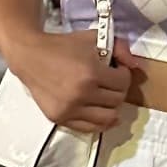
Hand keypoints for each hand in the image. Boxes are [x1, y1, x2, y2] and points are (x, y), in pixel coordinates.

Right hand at [14, 33, 138, 134]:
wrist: (30, 56)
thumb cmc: (63, 46)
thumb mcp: (92, 38)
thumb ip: (119, 47)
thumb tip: (136, 66)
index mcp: (91, 73)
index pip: (123, 82)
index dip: (124, 74)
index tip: (116, 70)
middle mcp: (81, 94)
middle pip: (117, 100)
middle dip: (118, 89)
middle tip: (110, 82)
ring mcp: (70, 109)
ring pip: (108, 118)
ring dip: (111, 107)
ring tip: (105, 97)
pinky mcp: (60, 118)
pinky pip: (90, 128)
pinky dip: (100, 122)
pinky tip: (100, 111)